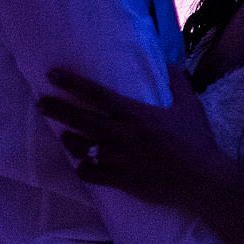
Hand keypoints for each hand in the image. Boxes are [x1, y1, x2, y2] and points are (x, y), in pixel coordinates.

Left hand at [39, 61, 239, 208]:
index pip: (95, 94)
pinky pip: (89, 173)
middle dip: (56, 109)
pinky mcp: (119, 180)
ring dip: (69, 140)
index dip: (71, 83)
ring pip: (79, 147)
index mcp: (134, 114)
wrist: (202, 179)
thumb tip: (168, 62)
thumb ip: (177, 82)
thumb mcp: (190, 106)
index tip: (52, 75)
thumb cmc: (197, 140)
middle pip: (78, 119)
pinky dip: (83, 168)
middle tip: (42, 104)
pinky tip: (83, 165)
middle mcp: (120, 134)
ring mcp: (117, 159)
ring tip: (64, 136)